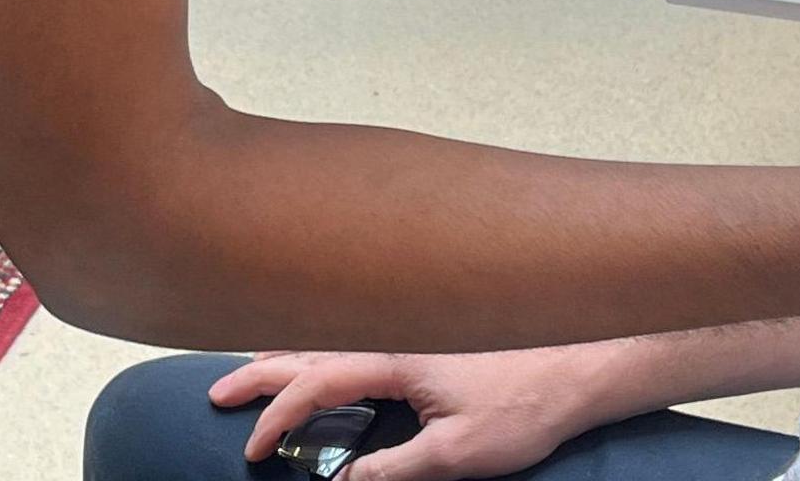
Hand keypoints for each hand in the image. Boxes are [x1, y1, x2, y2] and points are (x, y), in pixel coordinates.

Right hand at [212, 348, 607, 480]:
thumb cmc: (526, 405)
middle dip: (258, 372)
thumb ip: (393, 468)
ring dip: (287, 353)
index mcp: (394, 356)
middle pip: (310, 347)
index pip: (314, 383)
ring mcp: (412, 332)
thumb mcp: (456, 455)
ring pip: (332, 335)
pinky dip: (324, 346)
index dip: (276, 417)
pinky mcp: (430, 339)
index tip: (252, 450)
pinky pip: (359, 337)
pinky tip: (325, 359)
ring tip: (252, 367)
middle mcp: (396, 335)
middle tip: (216, 394)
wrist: (584, 365)